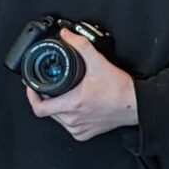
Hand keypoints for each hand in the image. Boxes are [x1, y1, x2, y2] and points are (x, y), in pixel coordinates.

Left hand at [25, 27, 137, 141]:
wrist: (136, 105)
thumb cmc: (120, 90)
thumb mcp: (98, 62)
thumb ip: (81, 45)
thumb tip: (67, 35)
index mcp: (72, 105)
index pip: (39, 107)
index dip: (31, 96)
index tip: (32, 86)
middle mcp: (73, 120)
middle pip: (47, 111)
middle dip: (46, 97)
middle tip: (49, 86)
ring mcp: (79, 128)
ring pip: (57, 119)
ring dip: (56, 106)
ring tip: (63, 94)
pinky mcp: (85, 134)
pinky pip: (68, 126)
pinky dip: (67, 116)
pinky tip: (74, 106)